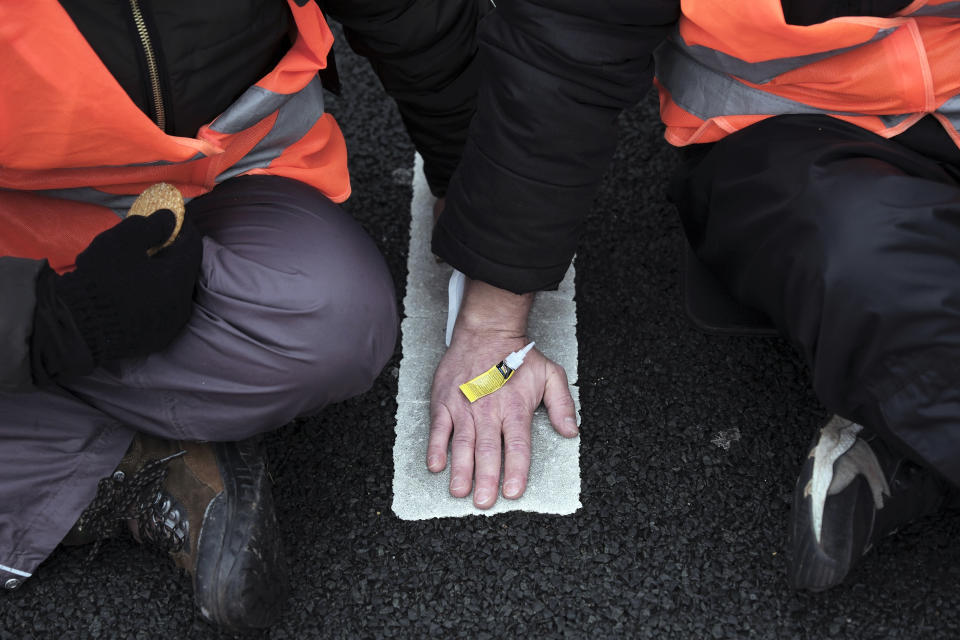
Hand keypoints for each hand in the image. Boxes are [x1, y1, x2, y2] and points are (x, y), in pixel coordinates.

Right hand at [54, 210, 202, 362]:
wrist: (75, 326)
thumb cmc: (100, 277)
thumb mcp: (124, 240)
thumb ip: (152, 225)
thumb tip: (170, 219)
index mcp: (179, 279)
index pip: (192, 245)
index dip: (183, 227)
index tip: (172, 215)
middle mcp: (182, 305)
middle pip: (184, 270)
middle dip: (172, 252)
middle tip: (155, 239)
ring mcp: (170, 325)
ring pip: (174, 292)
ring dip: (163, 276)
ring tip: (141, 264)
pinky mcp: (157, 339)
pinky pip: (162, 311)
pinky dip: (154, 296)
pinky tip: (135, 289)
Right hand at [426, 279, 578, 507]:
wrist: (486, 331)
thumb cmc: (517, 356)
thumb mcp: (550, 374)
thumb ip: (562, 404)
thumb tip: (571, 432)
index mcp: (515, 408)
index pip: (516, 445)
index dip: (515, 470)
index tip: (513, 492)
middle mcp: (489, 410)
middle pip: (488, 450)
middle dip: (486, 479)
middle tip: (484, 502)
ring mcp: (464, 406)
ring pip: (462, 444)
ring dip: (461, 470)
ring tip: (460, 492)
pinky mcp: (444, 401)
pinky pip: (439, 428)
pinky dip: (436, 447)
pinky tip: (436, 466)